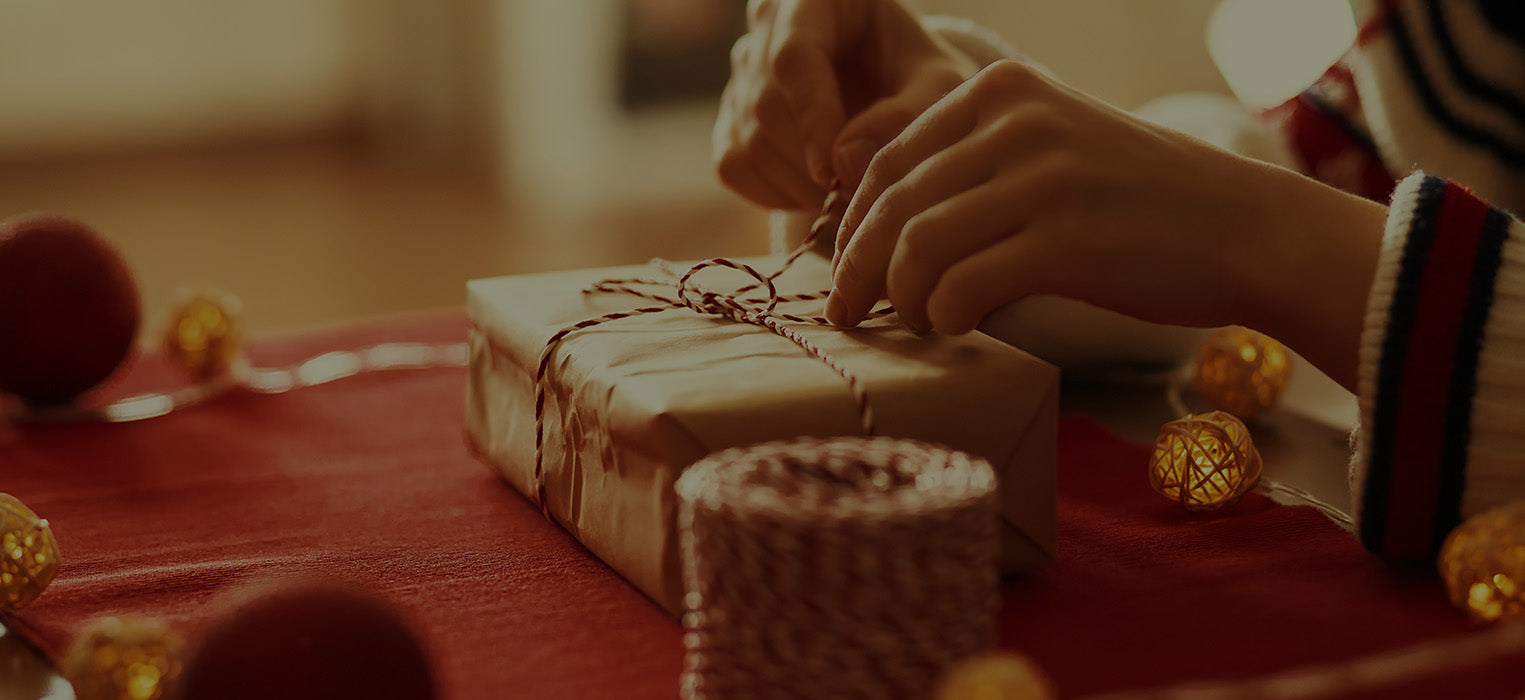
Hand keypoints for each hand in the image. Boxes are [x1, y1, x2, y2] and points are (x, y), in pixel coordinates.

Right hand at [713, 0, 976, 210]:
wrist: (895, 87)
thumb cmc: (920, 75)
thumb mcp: (938, 85)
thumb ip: (906, 114)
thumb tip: (846, 161)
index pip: (794, 56)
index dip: (812, 117)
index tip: (835, 172)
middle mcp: (765, 30)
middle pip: (765, 106)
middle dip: (810, 163)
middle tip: (857, 196)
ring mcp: (742, 76)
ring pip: (747, 141)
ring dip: (797, 186)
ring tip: (848, 198)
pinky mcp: (731, 120)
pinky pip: (734, 166)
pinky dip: (775, 195)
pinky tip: (816, 196)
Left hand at [825, 59, 1385, 386]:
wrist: (1242, 228)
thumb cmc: (1139, 202)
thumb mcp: (1051, 147)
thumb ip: (975, 164)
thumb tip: (882, 226)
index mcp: (1002, 91)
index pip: (888, 160)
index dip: (852, 223)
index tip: (844, 270)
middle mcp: (1015, 122)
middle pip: (891, 204)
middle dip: (856, 268)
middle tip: (847, 313)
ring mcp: (1041, 179)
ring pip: (916, 247)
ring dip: (900, 299)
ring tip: (916, 323)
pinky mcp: (1065, 241)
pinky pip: (961, 286)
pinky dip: (942, 316)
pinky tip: (955, 328)